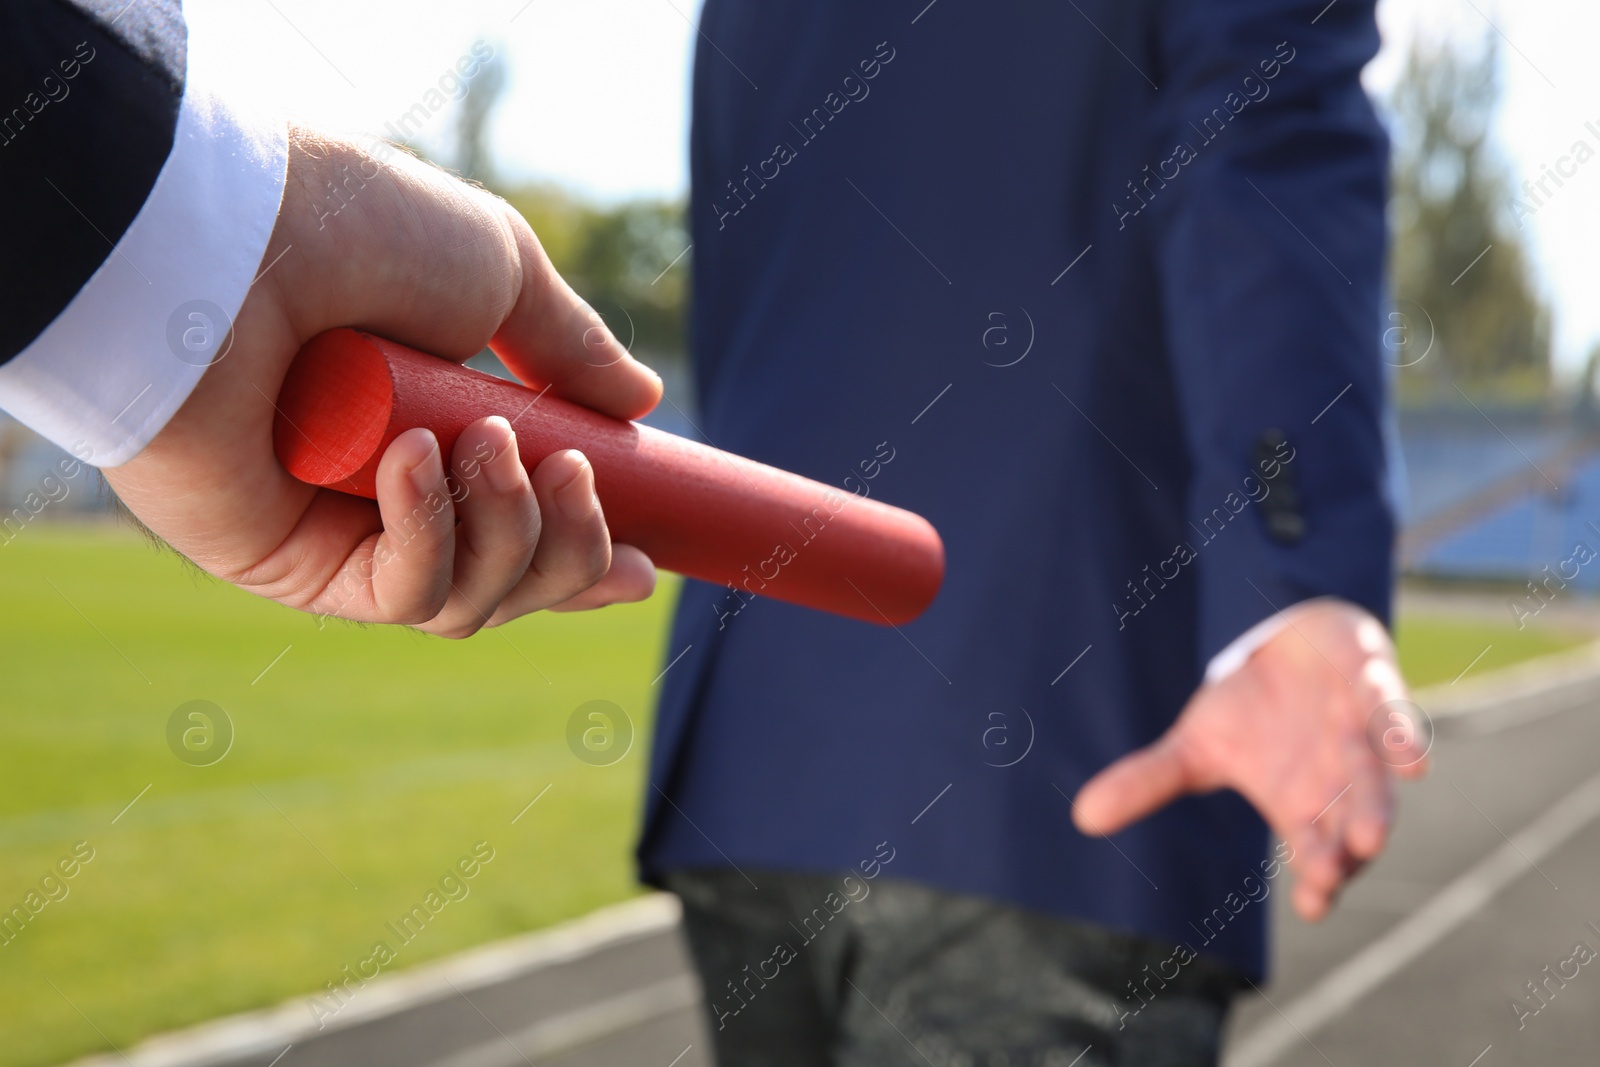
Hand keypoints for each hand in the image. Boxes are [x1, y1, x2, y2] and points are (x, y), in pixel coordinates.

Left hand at [104, 127, 662, 635]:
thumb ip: (571, 348)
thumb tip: (641, 401)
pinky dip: (428, 536)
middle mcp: (380, 494)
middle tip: (572, 472)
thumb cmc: (359, 232)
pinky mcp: (281, 562)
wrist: (232, 232)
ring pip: (464, 602)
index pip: (517, 532)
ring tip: (487, 445)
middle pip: (508, 584)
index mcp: (431, 430)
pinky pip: (394, 593)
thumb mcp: (500, 273)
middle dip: (569, 549)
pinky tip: (411, 457)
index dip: (584, 560)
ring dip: (509, 534)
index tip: (645, 562)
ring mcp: (331, 533)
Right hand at [1072, 600, 1425, 920]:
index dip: (1318, 880)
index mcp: (1299, 804)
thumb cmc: (1250, 710)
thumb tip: (1081, 816)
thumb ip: (1148, 782)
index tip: (1312, 904)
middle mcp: (1336, 781)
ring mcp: (1360, 737)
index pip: (1315, 855)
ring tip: (1368, 838)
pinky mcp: (1375, 690)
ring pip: (1374, 780)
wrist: (1292, 641)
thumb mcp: (1193, 746)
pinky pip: (1393, 716)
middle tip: (1331, 874)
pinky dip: (1403, 736)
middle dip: (1342, 851)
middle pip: (1346, 826)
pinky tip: (1413, 761)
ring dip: (1373, 806)